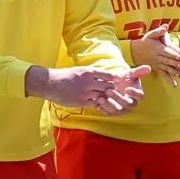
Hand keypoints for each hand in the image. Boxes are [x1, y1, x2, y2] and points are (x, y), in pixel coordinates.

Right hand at [27, 64, 150, 114]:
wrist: (50, 83)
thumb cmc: (65, 76)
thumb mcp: (80, 71)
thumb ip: (93, 74)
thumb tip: (104, 76)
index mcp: (90, 72)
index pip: (109, 75)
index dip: (118, 80)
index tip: (126, 82)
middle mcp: (89, 81)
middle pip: (108, 86)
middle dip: (118, 91)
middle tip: (129, 95)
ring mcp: (85, 92)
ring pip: (103, 96)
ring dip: (113, 100)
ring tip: (123, 103)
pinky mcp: (81, 101)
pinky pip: (95, 104)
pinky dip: (103, 106)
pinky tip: (109, 108)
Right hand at [130, 25, 179, 86]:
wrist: (135, 52)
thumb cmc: (144, 42)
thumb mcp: (150, 34)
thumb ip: (159, 31)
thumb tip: (166, 25)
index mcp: (159, 49)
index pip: (168, 52)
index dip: (175, 54)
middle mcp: (158, 58)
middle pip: (169, 61)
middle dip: (176, 63)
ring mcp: (158, 64)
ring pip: (167, 69)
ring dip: (174, 72)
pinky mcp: (157, 69)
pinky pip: (163, 74)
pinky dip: (169, 80)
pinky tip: (174, 85)